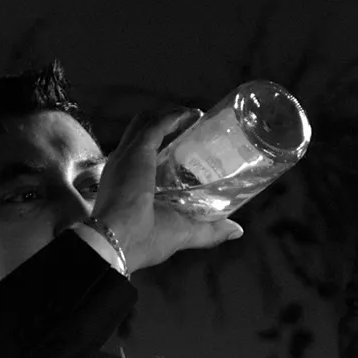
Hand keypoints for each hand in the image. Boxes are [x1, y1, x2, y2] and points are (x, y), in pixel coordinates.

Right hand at [91, 108, 241, 271]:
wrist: (119, 241)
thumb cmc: (145, 242)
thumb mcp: (184, 233)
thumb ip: (210, 231)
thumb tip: (237, 230)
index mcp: (131, 184)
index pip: (145, 155)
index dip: (166, 147)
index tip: (190, 144)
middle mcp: (126, 166)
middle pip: (144, 133)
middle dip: (168, 126)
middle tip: (196, 127)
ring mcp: (129, 156)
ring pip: (147, 122)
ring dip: (171, 116)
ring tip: (196, 117)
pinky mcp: (137, 151)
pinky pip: (156, 124)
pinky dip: (174, 116)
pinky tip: (193, 115)